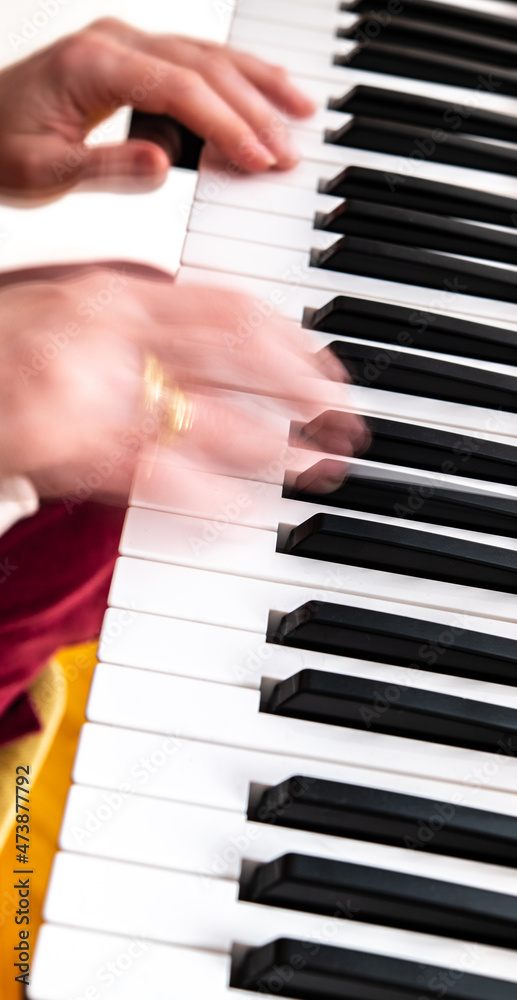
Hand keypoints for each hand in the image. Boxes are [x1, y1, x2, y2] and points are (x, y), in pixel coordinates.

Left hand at [0, 18, 314, 199]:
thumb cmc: (0, 150)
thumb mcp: (43, 171)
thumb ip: (105, 167)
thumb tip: (165, 164)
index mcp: (93, 64)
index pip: (179, 89)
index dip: (225, 125)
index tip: (259, 159)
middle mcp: (115, 43)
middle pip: (204, 67)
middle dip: (253, 110)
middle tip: (289, 152)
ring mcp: (126, 46)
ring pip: (207, 56)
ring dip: (257, 84)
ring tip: (301, 113)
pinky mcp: (133, 61)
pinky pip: (194, 64)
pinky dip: (234, 80)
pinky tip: (264, 92)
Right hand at [0, 264, 367, 506]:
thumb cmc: (0, 353)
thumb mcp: (70, 315)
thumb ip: (140, 330)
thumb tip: (214, 356)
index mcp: (114, 294)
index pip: (227, 306)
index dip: (290, 338)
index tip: (326, 364)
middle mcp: (110, 332)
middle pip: (233, 357)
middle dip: (302, 390)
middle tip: (345, 419)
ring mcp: (89, 387)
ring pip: (207, 417)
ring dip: (272, 446)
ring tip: (316, 467)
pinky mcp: (67, 445)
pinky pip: (155, 474)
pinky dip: (205, 496)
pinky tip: (240, 511)